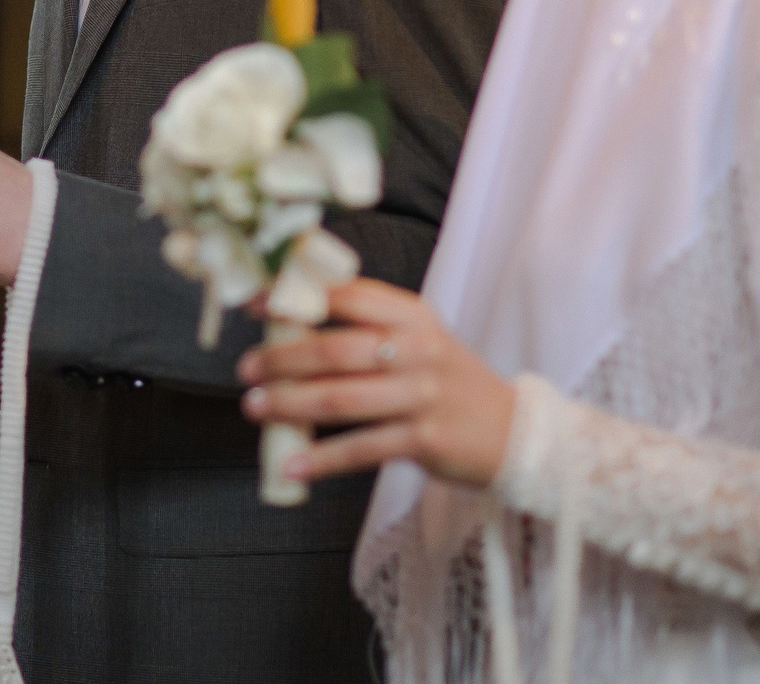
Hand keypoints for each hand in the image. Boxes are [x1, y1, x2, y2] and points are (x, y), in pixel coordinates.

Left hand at [238, 278, 516, 489]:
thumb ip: (367, 329)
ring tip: (255, 408)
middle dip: (281, 358)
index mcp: (411, 315)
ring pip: (341, 398)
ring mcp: (422, 395)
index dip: (294, 297)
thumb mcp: (418, 340)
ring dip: (290, 404)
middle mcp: (417, 349)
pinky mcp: (425, 440)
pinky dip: (321, 459)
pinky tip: (291, 464)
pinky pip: (361, 449)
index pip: (346, 294)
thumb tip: (289, 330)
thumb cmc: (449, 383)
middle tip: (246, 369)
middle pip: (334, 348)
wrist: (514, 433)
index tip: (253, 305)